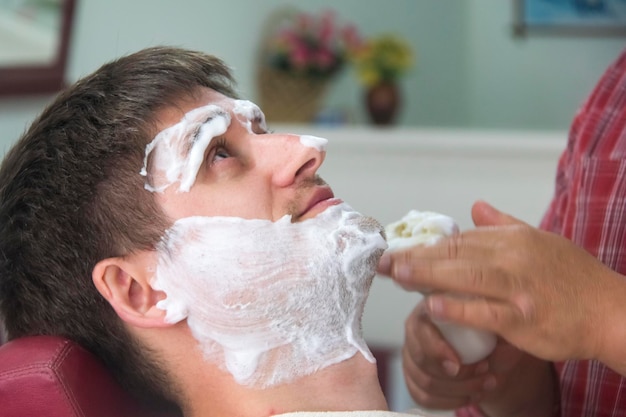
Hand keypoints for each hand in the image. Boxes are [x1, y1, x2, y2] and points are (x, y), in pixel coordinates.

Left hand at [378, 201, 625, 365]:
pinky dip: (456, 307)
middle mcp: (514, 258)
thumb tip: (476, 206)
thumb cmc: (573, 278)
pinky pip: (483, 311)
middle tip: (382, 261)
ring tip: (395, 275)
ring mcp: (518, 289)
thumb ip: (504, 224)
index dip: (425, 245)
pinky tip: (431, 305)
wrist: (611, 312)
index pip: (460, 239)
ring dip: (425, 275)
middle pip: (455, 254)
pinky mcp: (523, 319)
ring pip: (464, 277)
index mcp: (514, 239)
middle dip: (414, 257)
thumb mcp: (541, 241)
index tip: (398, 250)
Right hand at [401, 301, 497, 408]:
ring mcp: (412, 356)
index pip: (420, 328)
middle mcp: (415, 331)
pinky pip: (423, 397)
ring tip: (485, 383)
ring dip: (458, 389)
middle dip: (454, 374)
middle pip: (419, 359)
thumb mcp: (497, 323)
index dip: (435, 349)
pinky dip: (449, 401)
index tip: (457, 365)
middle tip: (484, 372)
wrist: (493, 353)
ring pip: (424, 382)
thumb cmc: (492, 332)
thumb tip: (491, 322)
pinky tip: (470, 395)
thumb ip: (492, 322)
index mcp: (430, 309)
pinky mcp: (414, 378)